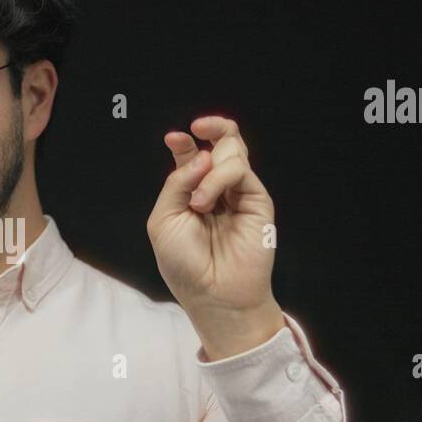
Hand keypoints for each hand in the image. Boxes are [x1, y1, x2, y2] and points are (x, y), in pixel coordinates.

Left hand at [147, 115, 283, 358]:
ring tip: (198, 203)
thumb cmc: (184, 264)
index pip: (193, 155)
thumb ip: (177, 182)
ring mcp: (239, 194)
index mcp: (192, 194)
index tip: (174, 137)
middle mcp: (217, 190)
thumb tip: (202, 153)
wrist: (212, 293)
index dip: (185, 142)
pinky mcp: (258, 201)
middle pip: (222, 144)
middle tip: (197, 127)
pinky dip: (219, 179)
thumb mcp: (164, 220)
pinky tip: (206, 204)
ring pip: (233, 152)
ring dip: (209, 169)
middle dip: (213, 127)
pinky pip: (240, 171)